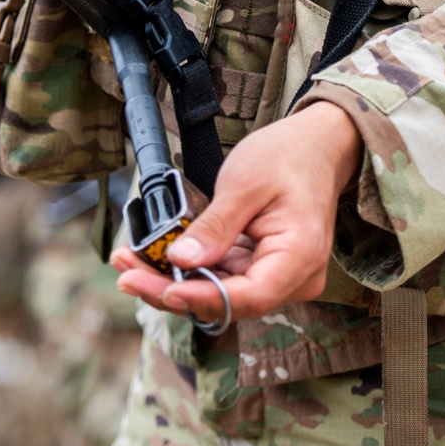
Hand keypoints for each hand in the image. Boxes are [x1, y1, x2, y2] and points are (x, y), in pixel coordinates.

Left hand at [113, 103, 362, 323]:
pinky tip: (154, 257)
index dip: (200, 297)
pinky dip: (190, 269)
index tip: (161, 288)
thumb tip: (181, 261)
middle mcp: (294, 278)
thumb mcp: (246, 184)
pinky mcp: (263, 268)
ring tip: (130, 262)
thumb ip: (216, 226)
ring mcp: (279, 276)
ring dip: (174, 281)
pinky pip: (223, 277)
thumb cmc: (289, 156)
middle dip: (173, 290)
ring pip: (220, 293)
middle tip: (128, 274)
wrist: (317, 144)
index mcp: (299, 257)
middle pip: (228, 301)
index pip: (247, 296)